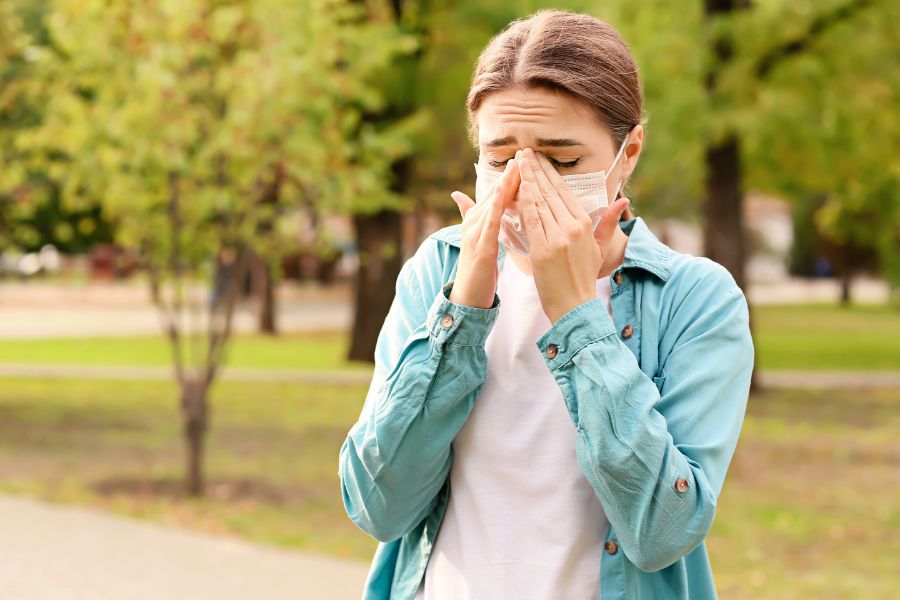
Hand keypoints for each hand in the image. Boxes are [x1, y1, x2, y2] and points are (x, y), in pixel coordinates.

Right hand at [447, 157, 520, 307]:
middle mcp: (474, 223)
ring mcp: (476, 235)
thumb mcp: (479, 238)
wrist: (468, 295)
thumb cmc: (478, 268)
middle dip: (509, 175)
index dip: (510, 176)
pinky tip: (504, 200)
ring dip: (503, 187)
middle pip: (495, 194)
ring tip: (514, 169)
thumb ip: (472, 215)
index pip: (497, 193)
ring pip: (492, 205)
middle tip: (522, 155)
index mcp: (477, 219)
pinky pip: (490, 226)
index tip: (524, 159)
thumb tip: (457, 195)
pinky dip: (496, 211)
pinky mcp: (481, 249)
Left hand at [516, 147, 630, 323]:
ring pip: (540, 202)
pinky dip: (524, 202)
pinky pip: (532, 220)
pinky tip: (517, 187)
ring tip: (518, 162)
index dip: (550, 173)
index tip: (538, 158)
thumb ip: (608, 223)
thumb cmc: (584, 278)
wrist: (575, 306)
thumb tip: (622, 203)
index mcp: (585, 224)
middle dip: (536, 169)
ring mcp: (558, 238)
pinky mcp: (544, 249)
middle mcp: (573, 227)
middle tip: (524, 152)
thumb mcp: (600, 248)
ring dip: (528, 179)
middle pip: (551, 192)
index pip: (564, 191)